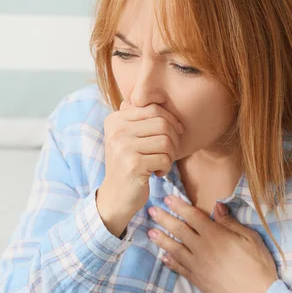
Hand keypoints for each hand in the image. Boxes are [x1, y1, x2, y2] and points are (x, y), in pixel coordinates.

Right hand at [97, 101, 184, 236]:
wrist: (115, 197)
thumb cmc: (128, 164)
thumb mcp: (128, 138)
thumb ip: (139, 118)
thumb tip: (157, 96)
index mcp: (115, 120)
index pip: (153, 108)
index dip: (171, 119)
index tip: (177, 132)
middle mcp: (116, 130)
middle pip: (162, 123)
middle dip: (174, 139)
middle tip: (171, 152)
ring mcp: (123, 147)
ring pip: (166, 141)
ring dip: (171, 155)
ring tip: (163, 163)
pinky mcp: (133, 164)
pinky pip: (165, 159)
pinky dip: (166, 168)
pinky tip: (157, 173)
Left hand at [147, 196, 277, 292]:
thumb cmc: (258, 265)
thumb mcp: (250, 238)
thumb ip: (230, 222)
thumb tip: (217, 206)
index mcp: (215, 235)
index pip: (193, 216)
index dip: (179, 206)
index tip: (168, 199)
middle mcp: (202, 249)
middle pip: (179, 230)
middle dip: (164, 219)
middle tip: (151, 210)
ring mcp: (198, 265)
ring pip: (175, 249)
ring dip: (161, 239)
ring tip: (150, 232)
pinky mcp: (198, 280)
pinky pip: (180, 268)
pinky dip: (170, 262)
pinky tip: (163, 257)